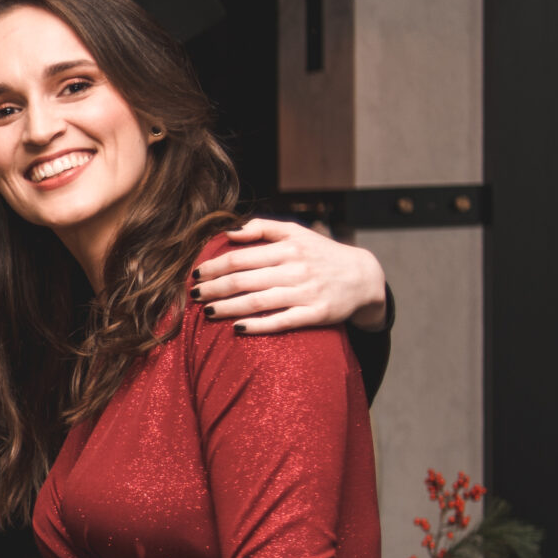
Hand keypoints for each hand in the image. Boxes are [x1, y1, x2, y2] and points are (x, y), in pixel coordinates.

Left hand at [193, 219, 388, 333]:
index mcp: (288, 248)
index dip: (214, 267)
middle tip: (194, 296)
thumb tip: (230, 232)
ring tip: (208, 312)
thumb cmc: (320, 254)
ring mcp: (306, 292)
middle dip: (214, 289)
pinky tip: (238, 329)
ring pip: (258, 302)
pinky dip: (259, 326)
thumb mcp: (297, 233)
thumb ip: (263, 228)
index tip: (196, 274)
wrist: (363, 277)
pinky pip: (283, 322)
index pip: (241, 258)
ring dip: (229, 308)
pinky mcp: (317, 314)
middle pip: (244, 280)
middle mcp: (296, 269)